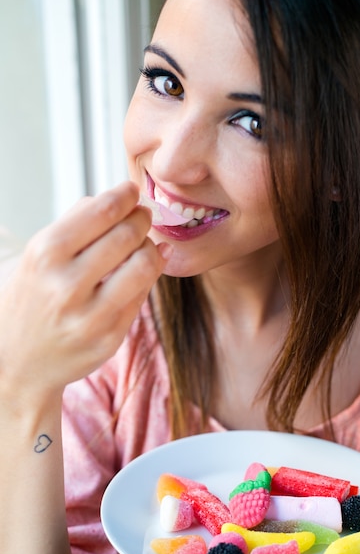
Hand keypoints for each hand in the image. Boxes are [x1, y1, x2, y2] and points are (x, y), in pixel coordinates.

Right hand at [0, 181, 170, 402]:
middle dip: (141, 218)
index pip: (101, 211)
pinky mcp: (109, 339)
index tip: (132, 191)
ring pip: (143, 265)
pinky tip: (144, 268)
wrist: (17, 362)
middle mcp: (66, 285)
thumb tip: (119, 201)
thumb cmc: (30, 299)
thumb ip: (75, 225)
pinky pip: (141, 296)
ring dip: (150, 247)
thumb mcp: (37, 257)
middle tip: (143, 215)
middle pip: (127, 235)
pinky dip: (147, 276)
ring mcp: (90, 316)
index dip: (125, 196)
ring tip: (143, 244)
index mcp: (45, 255)